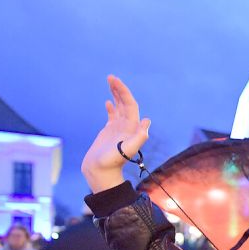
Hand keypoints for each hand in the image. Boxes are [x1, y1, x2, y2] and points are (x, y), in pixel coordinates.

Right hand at [81, 75, 150, 192]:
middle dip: (119, 90)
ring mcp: (118, 129)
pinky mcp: (110, 133)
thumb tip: (147, 121)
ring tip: (110, 83)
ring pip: (119, 108)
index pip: (130, 105)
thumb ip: (139, 136)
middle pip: (126, 103)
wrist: (101, 172)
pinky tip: (108, 102)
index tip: (113, 80)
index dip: (123, 92)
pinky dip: (111, 108)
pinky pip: (112, 116)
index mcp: (131, 127)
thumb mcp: (127, 149)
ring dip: (116, 95)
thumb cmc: (113, 162)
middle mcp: (127, 126)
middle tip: (110, 77)